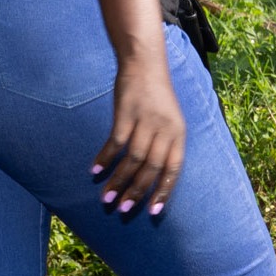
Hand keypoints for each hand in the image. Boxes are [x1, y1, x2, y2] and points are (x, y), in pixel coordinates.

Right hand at [91, 59, 187, 214]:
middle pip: (150, 168)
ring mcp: (144, 120)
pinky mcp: (126, 113)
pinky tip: (96, 171)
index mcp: (178, 133)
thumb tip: (153, 176)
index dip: (163, 191)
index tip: (152, 212)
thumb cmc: (157, 95)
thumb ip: (165, 144)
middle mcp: (164, 129)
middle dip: (137, 191)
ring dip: (118, 180)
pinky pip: (115, 142)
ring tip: (107, 198)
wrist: (145, 63)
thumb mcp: (171, 119)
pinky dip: (105, 158)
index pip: (173, 169)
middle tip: (123, 208)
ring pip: (132, 159)